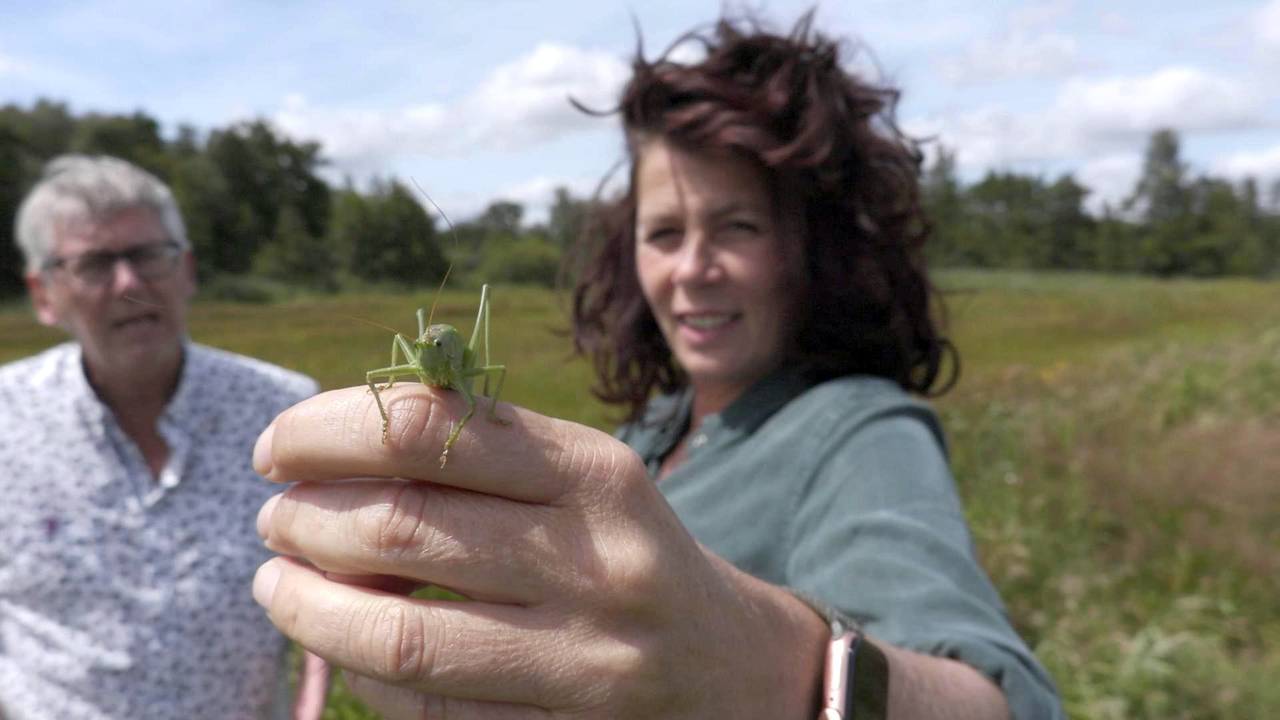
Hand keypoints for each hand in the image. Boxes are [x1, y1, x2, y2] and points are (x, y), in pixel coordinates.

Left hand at [252, 384, 826, 718]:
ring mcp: (585, 663)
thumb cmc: (630, 554)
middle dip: (305, 518)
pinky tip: (340, 646)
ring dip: (305, 603)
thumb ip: (480, 457)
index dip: (330, 431)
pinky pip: (426, 711)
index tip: (278, 445)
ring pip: (398, 636)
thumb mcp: (585, 482)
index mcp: (599, 474)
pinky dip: (359, 675)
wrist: (736, 670)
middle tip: (275, 516)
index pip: (433, 429)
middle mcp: (599, 563)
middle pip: (402, 528)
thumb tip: (325, 453)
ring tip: (275, 580)